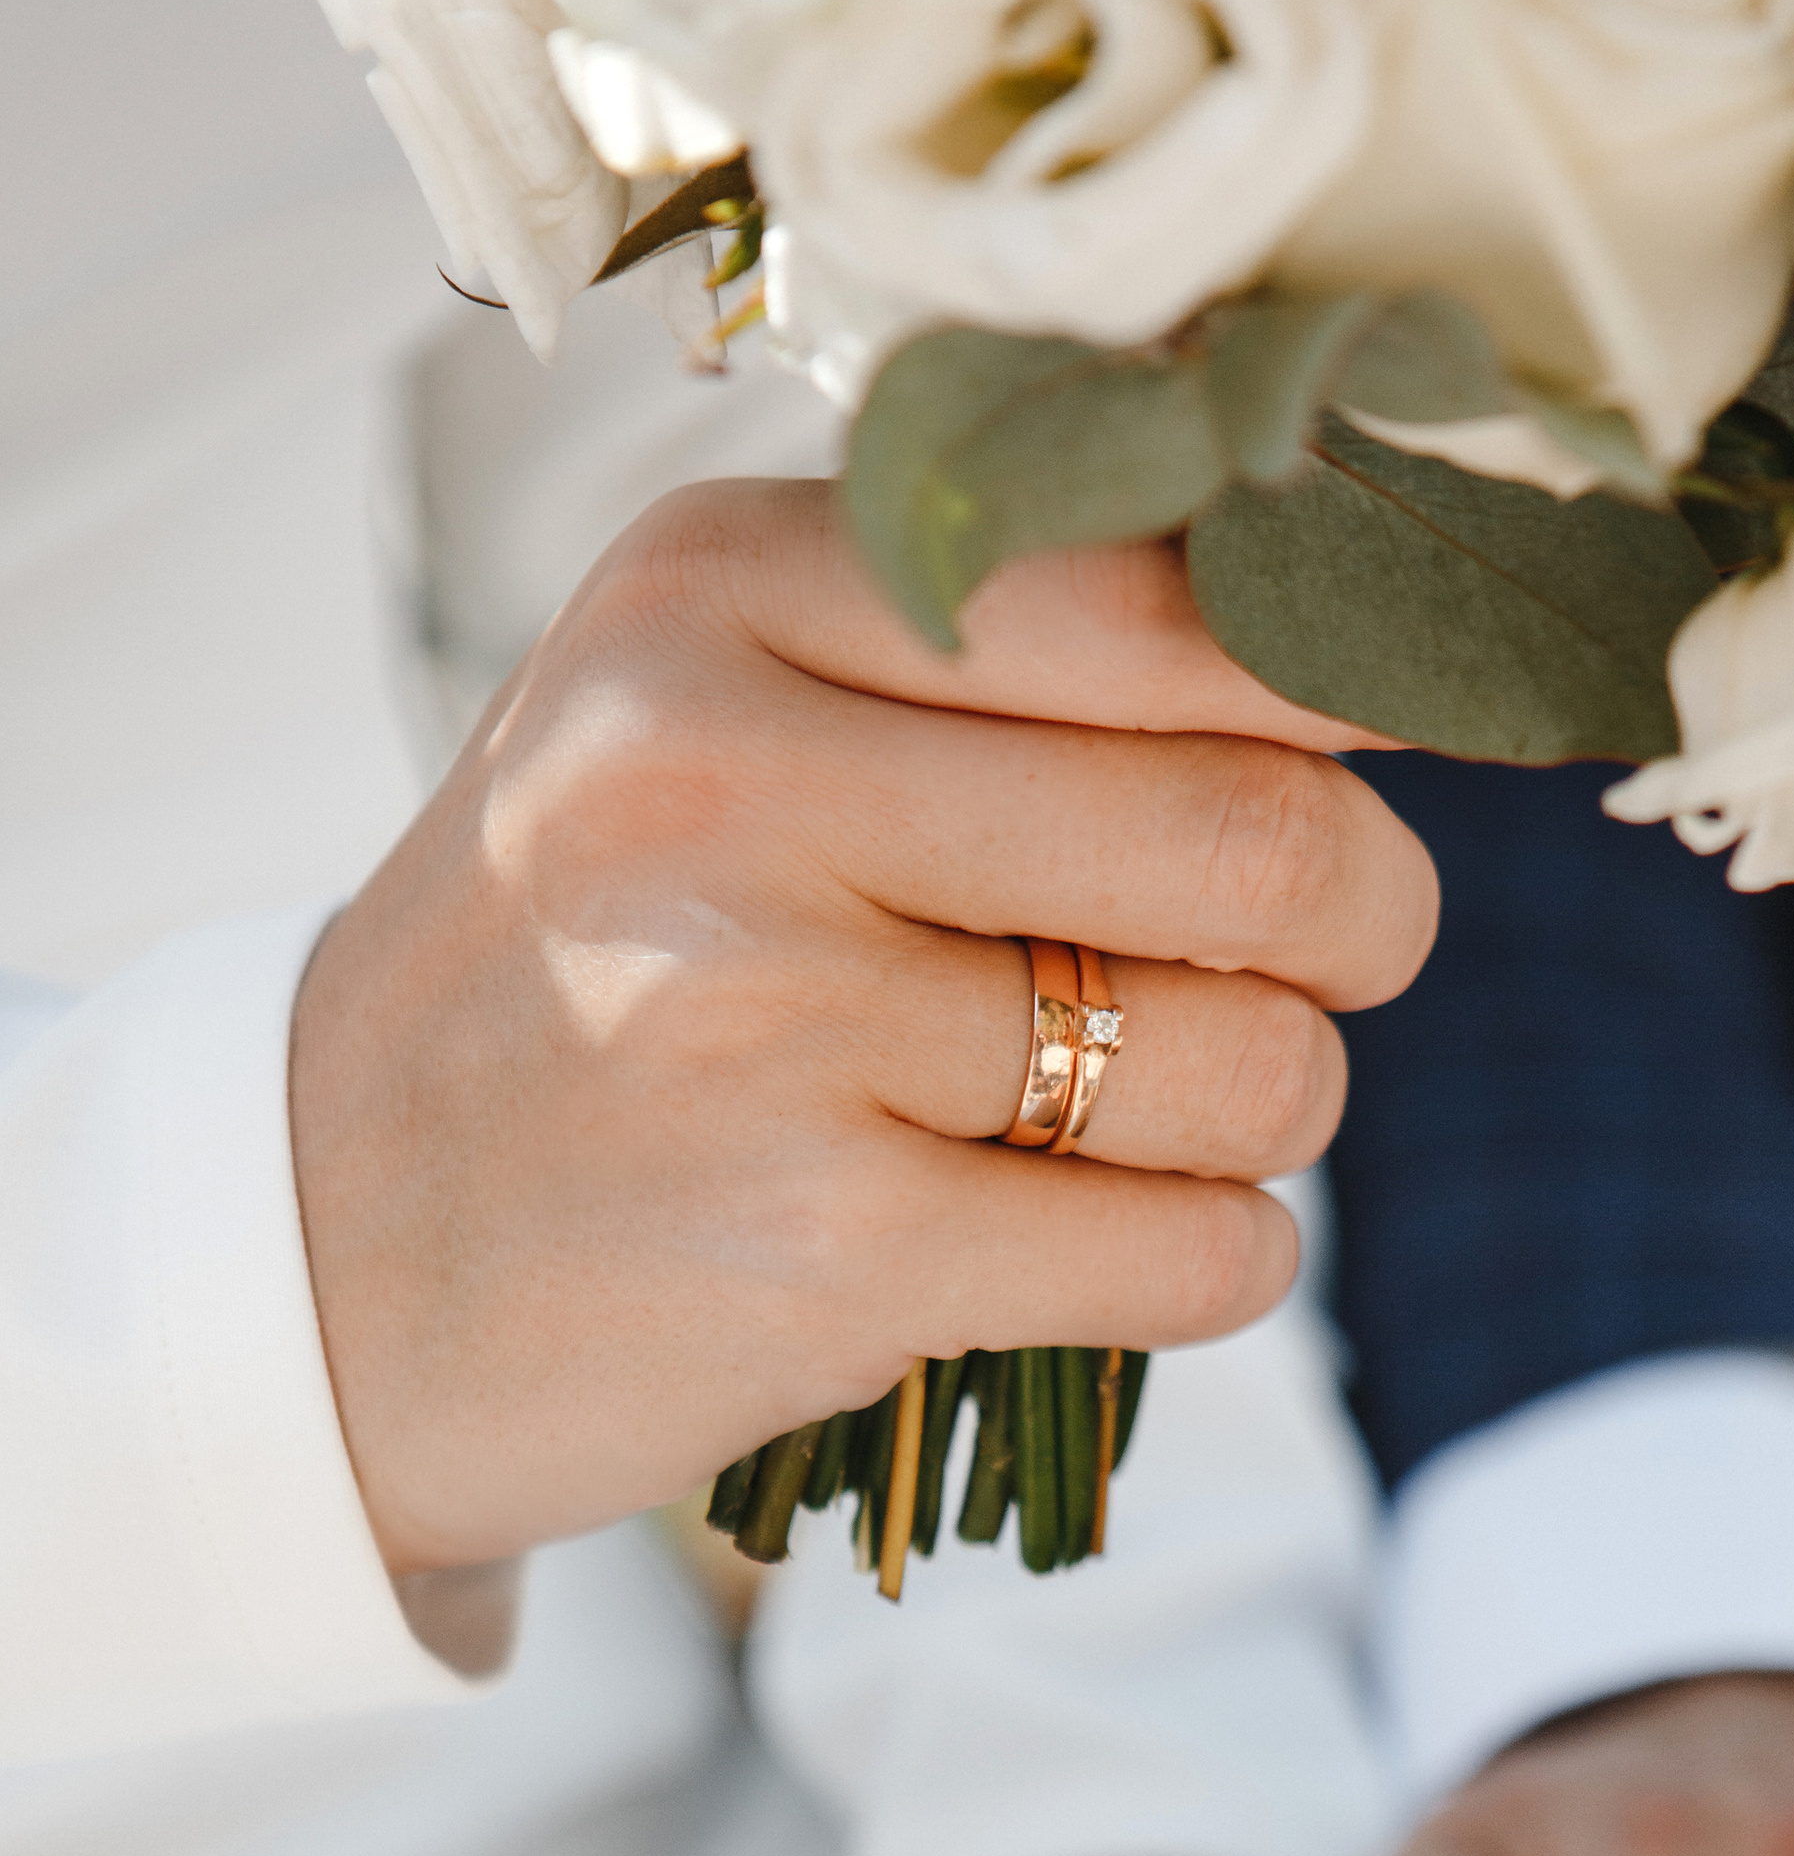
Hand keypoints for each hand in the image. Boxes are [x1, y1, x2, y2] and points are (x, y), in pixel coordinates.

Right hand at [290, 489, 1430, 1572]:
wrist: (320, 1251)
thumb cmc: (584, 961)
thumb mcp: (697, 704)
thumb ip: (976, 637)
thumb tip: (1350, 632)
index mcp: (723, 596)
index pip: (1175, 595)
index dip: (1359, 677)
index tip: (1412, 728)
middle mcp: (733, 781)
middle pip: (1271, 835)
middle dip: (1362, 918)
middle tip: (1321, 949)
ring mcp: (771, 1030)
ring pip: (1261, 1068)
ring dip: (1263, 1112)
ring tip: (1132, 1109)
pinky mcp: (826, 1258)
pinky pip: (1204, 1253)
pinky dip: (1212, 1259)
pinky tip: (1097, 1237)